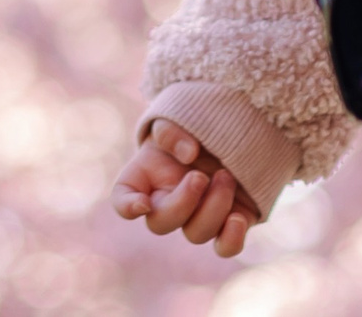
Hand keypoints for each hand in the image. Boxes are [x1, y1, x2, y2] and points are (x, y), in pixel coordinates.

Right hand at [110, 116, 258, 256]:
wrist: (231, 125)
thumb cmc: (196, 120)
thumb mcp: (176, 115)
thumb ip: (172, 130)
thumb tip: (188, 155)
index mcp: (146, 174)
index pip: (123, 197)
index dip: (127, 206)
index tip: (142, 204)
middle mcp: (168, 200)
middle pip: (162, 223)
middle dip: (182, 202)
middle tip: (199, 176)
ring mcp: (199, 214)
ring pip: (196, 233)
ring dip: (212, 208)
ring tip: (226, 177)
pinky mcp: (229, 221)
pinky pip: (226, 246)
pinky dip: (231, 239)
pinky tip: (238, 218)